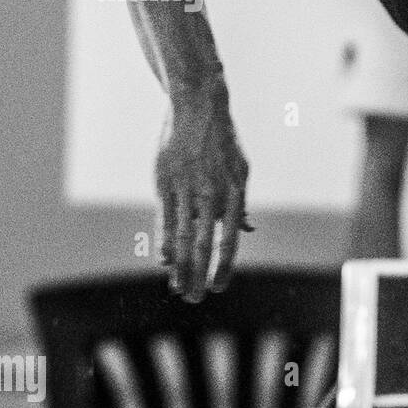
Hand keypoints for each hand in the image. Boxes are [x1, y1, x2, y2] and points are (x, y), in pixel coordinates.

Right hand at [155, 84, 250, 301]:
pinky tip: (163, 262)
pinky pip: (164, 219)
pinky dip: (163, 242)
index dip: (223, 266)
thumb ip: (238, 203)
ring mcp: (187, 188)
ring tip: (177, 288)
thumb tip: (244, 230)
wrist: (198, 108)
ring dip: (179, 266)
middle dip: (198, 275)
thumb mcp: (240, 171)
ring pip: (181, 236)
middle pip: (203, 245)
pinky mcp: (165, 183)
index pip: (229, 240)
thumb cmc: (222, 144)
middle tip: (193, 299)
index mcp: (235, 193)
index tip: (217, 287)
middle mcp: (211, 194)